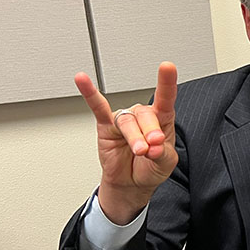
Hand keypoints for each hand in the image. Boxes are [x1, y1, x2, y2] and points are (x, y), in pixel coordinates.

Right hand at [75, 62, 178, 224]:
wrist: (132, 183)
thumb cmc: (150, 168)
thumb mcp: (165, 163)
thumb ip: (162, 153)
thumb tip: (153, 146)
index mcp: (161, 120)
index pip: (166, 99)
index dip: (167, 83)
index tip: (167, 67)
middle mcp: (142, 116)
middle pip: (145, 115)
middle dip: (149, 132)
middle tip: (152, 148)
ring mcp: (124, 119)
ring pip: (128, 121)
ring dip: (134, 137)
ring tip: (140, 151)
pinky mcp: (106, 125)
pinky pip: (97, 107)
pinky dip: (90, 93)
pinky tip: (82, 80)